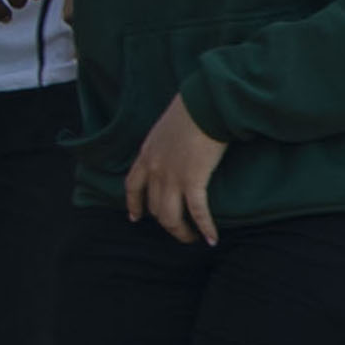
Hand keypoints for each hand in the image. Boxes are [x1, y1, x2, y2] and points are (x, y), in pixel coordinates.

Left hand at [122, 94, 228, 244]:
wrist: (203, 105)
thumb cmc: (190, 111)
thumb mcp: (165, 129)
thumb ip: (164, 146)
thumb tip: (174, 153)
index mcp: (146, 156)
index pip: (132, 187)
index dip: (134, 205)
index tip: (135, 218)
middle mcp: (154, 170)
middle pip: (154, 208)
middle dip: (166, 223)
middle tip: (179, 231)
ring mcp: (171, 177)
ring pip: (170, 217)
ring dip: (182, 232)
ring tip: (193, 239)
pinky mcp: (193, 180)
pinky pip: (197, 212)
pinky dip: (205, 228)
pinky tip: (212, 239)